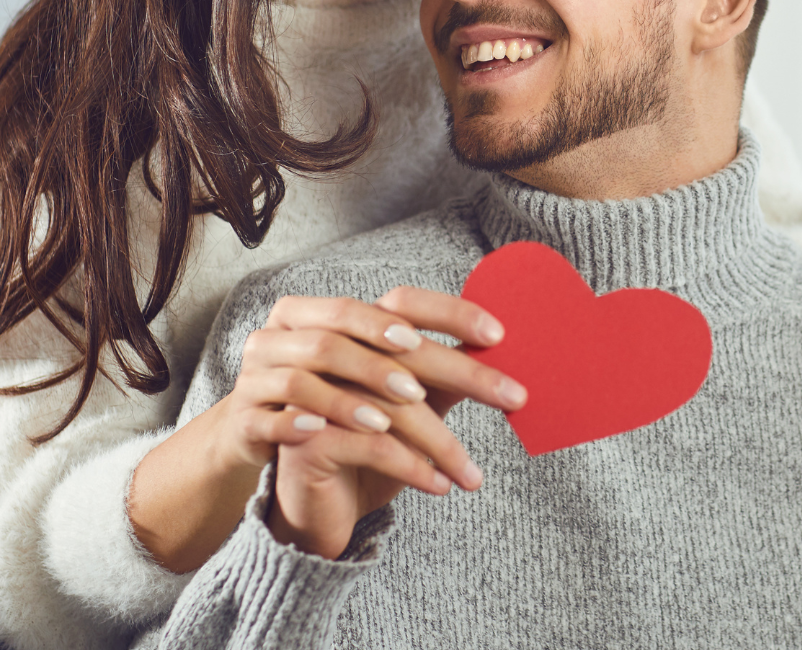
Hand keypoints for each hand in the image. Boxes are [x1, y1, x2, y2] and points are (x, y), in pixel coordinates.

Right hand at [253, 286, 528, 558]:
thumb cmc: (360, 444)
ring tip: (467, 466)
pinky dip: (404, 466)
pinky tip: (436, 486)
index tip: (499, 335)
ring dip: (433, 438)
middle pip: (395, 351)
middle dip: (461, 374)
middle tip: (512, 397)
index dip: (448, 313)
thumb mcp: (405, 406)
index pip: (399, 302)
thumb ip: (438, 376)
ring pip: (378, 405)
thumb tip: (498, 355)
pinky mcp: (289, 437)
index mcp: (342, 326)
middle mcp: (311, 347)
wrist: (301, 499)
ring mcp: (292, 389)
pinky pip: (355, 446)